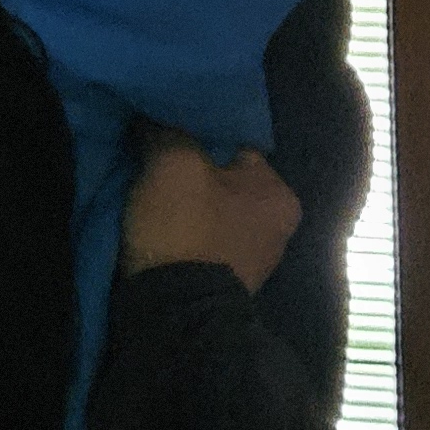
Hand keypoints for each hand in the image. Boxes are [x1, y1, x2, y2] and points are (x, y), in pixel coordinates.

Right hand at [121, 124, 300, 290]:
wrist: (173, 315)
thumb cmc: (184, 229)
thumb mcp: (170, 162)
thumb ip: (166, 129)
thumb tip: (154, 115)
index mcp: (279, 194)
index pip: (235, 145)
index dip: (195, 135)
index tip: (163, 136)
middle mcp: (279, 227)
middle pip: (222, 180)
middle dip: (191, 173)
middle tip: (153, 165)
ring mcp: (254, 260)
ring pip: (210, 211)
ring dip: (184, 205)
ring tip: (150, 198)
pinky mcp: (226, 284)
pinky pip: (201, 241)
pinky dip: (182, 234)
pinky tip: (158, 229)